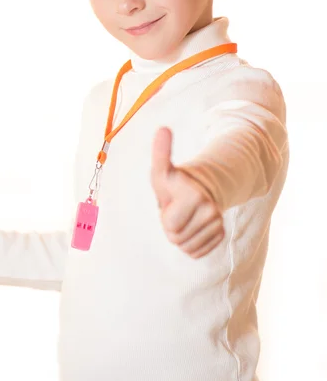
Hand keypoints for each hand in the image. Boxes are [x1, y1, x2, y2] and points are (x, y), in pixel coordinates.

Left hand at [151, 127, 223, 258]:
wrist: (199, 189)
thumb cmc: (174, 181)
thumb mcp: (162, 170)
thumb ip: (161, 152)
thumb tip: (162, 128)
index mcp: (195, 195)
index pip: (169, 225)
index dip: (165, 215)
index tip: (173, 199)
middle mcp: (211, 210)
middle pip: (176, 238)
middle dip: (171, 226)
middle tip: (176, 208)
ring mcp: (218, 223)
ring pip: (186, 246)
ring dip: (180, 233)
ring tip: (184, 215)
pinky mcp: (220, 235)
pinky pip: (196, 251)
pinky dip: (190, 241)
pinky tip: (192, 225)